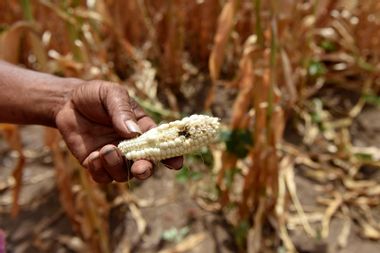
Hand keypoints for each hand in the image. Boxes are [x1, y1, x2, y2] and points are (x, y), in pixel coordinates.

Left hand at [55, 80, 182, 182]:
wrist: (67, 102)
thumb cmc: (96, 95)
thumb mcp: (112, 94)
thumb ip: (122, 111)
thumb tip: (133, 133)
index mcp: (143, 128)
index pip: (161, 144)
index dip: (172, 155)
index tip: (176, 164)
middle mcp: (132, 146)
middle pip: (146, 165)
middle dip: (145, 170)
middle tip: (139, 169)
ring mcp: (114, 157)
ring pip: (123, 175)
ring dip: (117, 166)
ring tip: (105, 149)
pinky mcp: (96, 163)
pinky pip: (102, 177)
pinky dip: (99, 170)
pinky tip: (92, 156)